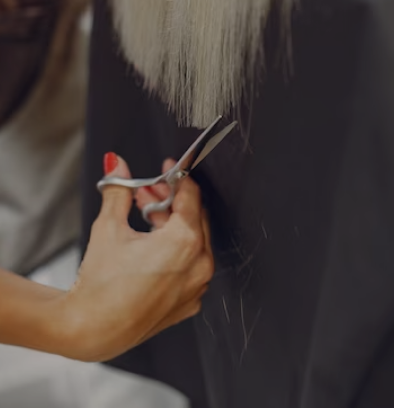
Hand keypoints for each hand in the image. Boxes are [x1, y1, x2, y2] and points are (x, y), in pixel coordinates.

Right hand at [60, 154, 213, 361]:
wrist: (93, 330)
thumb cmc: (101, 284)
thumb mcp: (109, 227)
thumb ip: (118, 191)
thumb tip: (117, 165)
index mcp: (184, 242)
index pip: (191, 197)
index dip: (178, 178)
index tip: (169, 169)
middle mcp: (199, 265)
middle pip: (194, 218)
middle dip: (171, 201)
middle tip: (148, 193)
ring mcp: (197, 286)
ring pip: (194, 242)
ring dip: (172, 225)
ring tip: (145, 217)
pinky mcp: (189, 302)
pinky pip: (191, 267)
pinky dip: (177, 252)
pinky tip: (153, 247)